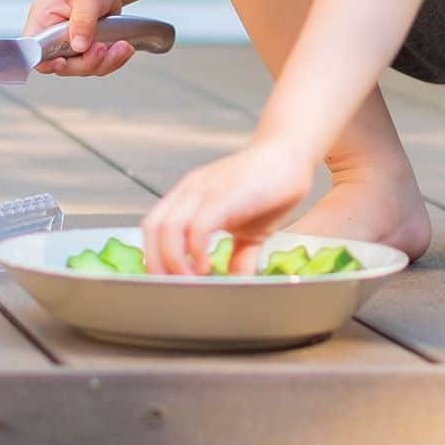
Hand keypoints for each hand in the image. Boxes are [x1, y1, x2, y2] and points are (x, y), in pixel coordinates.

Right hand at [23, 0, 132, 76]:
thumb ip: (82, 21)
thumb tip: (79, 46)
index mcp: (42, 20)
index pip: (33, 50)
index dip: (45, 61)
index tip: (63, 62)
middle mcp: (52, 36)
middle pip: (61, 65)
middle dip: (86, 62)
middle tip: (103, 48)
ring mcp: (68, 45)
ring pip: (82, 68)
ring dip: (105, 62)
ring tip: (122, 47)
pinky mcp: (85, 50)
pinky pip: (96, 65)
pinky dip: (112, 60)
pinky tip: (123, 48)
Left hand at [140, 135, 316, 275]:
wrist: (291, 154)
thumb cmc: (269, 188)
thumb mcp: (251, 231)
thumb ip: (240, 258)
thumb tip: (235, 287)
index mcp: (189, 196)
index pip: (153, 228)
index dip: (155, 258)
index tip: (169, 285)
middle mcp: (191, 190)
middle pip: (153, 229)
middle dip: (159, 265)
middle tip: (178, 290)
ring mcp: (207, 189)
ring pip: (169, 227)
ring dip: (174, 262)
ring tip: (192, 281)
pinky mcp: (227, 194)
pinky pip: (199, 225)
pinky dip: (197, 251)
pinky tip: (208, 266)